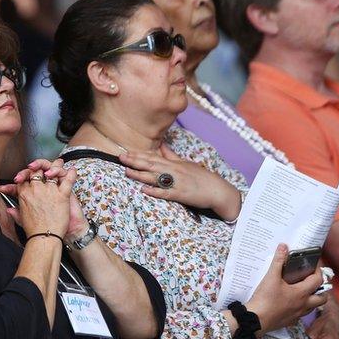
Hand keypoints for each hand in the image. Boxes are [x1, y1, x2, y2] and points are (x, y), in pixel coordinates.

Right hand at [0, 158, 74, 236]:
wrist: (45, 237)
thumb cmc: (34, 230)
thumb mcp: (20, 219)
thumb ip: (15, 211)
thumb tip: (9, 209)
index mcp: (25, 193)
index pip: (26, 176)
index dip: (28, 173)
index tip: (32, 173)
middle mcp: (36, 189)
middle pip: (38, 170)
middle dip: (42, 165)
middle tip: (47, 166)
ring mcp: (49, 191)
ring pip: (53, 171)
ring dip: (57, 166)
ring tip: (60, 163)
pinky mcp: (62, 195)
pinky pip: (68, 180)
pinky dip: (72, 174)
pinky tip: (73, 170)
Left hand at [120, 144, 239, 219]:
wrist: (218, 190)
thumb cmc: (201, 177)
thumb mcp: (185, 163)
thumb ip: (171, 155)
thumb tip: (161, 144)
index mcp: (174, 163)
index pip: (153, 157)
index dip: (138, 154)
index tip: (125, 152)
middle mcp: (174, 171)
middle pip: (151, 165)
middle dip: (135, 161)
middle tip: (120, 157)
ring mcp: (177, 182)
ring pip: (156, 177)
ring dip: (141, 174)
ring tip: (127, 171)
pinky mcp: (181, 194)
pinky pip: (166, 193)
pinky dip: (155, 191)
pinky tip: (144, 190)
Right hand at [248, 244, 327, 332]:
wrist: (256, 319)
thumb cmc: (265, 299)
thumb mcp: (271, 277)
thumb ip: (278, 261)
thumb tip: (283, 247)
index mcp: (301, 293)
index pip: (318, 280)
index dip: (318, 270)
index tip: (315, 265)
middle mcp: (303, 305)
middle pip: (322, 298)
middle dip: (322, 289)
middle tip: (313, 282)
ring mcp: (298, 314)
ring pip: (313, 307)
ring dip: (313, 299)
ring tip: (305, 292)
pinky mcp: (290, 321)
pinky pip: (301, 315)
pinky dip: (301, 308)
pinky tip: (292, 304)